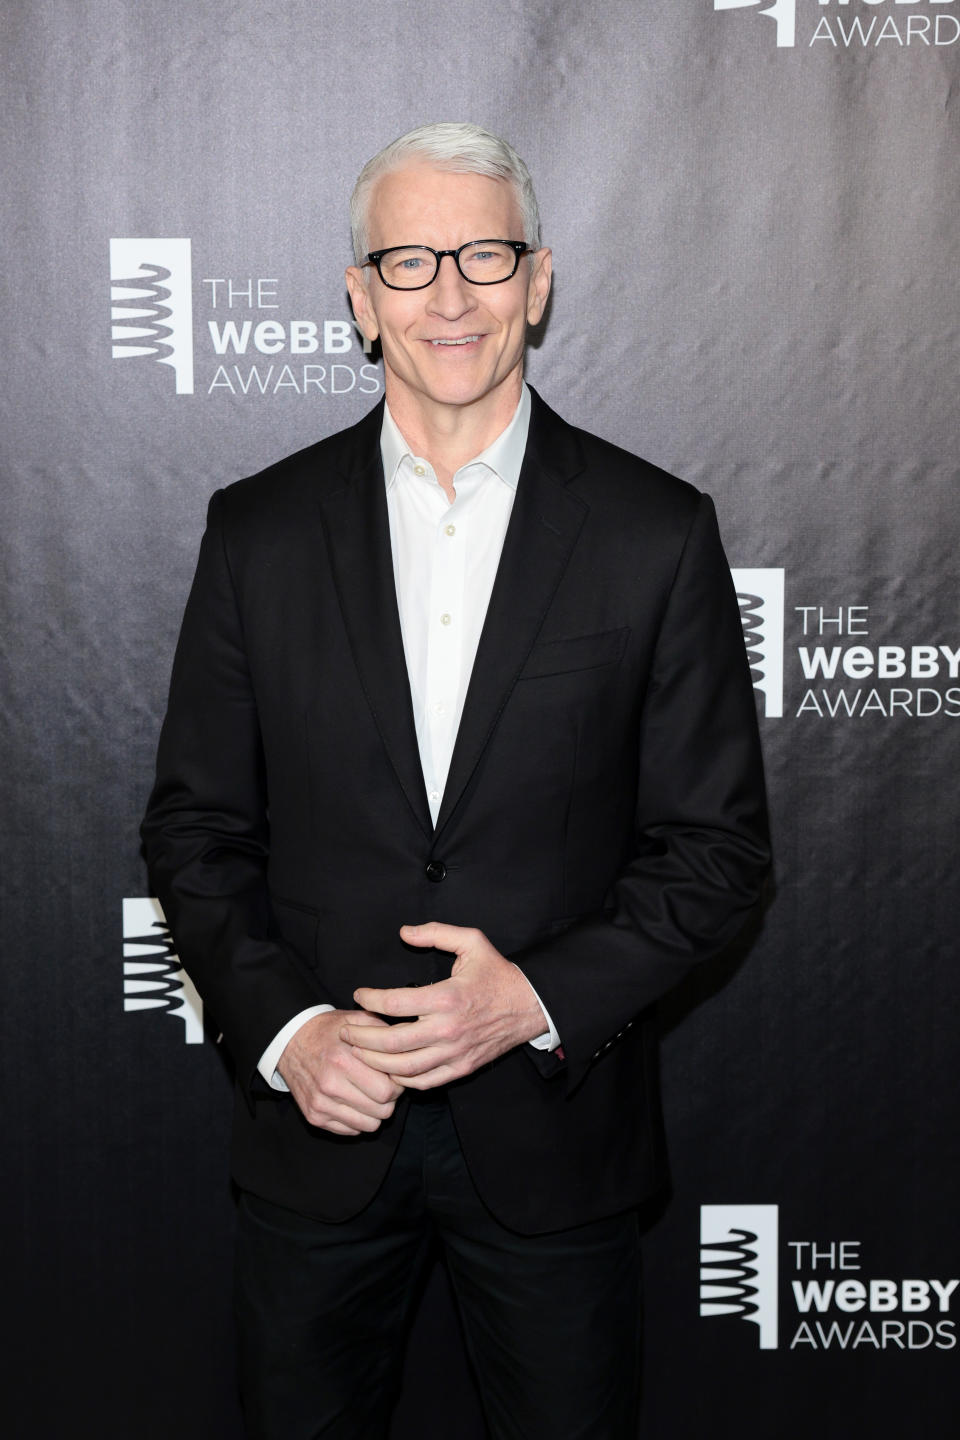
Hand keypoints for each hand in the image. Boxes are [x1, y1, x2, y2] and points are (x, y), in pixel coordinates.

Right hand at [277, 1010, 403, 1135]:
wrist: (290, 1041)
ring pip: (368, 1125)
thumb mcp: (355, 1019)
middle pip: (382, 1111)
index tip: (394, 1077)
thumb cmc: (328, 1030)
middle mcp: (330, 1086)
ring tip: (369, 1094)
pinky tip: (353, 1101)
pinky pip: (350, 1131)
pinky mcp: (314, 1117)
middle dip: (389, 1100)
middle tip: (384, 1086)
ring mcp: (321, 1104)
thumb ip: (381, 1030)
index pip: (387, 1091)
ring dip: (375, 1112)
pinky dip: (357, 1119)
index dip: (398, 1085)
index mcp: (343, 1061)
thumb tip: (406, 1044)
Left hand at [341, 923, 546, 1089]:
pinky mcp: (461, 1068)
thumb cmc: (497, 973)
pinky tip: (389, 1067)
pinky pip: (424, 1081)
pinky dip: (401, 1078)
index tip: (360, 994)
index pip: (395, 1002)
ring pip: (404, 1067)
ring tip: (360, 1050)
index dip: (370, 999)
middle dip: (362, 1037)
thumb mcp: (472, 942)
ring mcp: (454, 1053)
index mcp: (447, 997)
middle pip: (392, 1042)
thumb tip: (404, 932)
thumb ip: (436, 933)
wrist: (531, 1005)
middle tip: (346, 1030)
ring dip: (375, 1061)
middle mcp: (448, 1029)